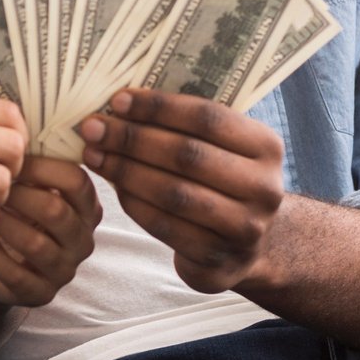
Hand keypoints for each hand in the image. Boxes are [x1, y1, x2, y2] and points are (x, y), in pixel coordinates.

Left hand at [0, 156, 99, 307]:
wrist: (5, 259)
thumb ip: (33, 161)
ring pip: (36, 245)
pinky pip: (20, 277)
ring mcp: (65, 269)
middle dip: (19, 195)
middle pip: (56, 212)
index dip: (43, 167)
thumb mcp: (32, 186)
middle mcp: (83, 239)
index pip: (77, 181)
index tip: (12, 158)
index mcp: (87, 207)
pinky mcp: (43, 293)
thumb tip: (15, 118)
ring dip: (5, 224)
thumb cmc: (19, 211)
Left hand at [78, 88, 284, 292]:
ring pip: (174, 193)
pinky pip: (165, 226)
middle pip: (187, 155)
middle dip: (133, 138)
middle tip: (93, 128)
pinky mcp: (218, 260)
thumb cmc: (222, 181)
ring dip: (126, 171)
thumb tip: (122, 102)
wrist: (246, 245)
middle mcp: (264, 188)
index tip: (117, 100)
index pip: (207, 118)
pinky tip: (112, 187)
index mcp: (266, 147)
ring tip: (94, 154)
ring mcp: (245, 229)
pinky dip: (133, 203)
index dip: (159, 107)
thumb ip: (187, 125)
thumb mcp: (223, 148)